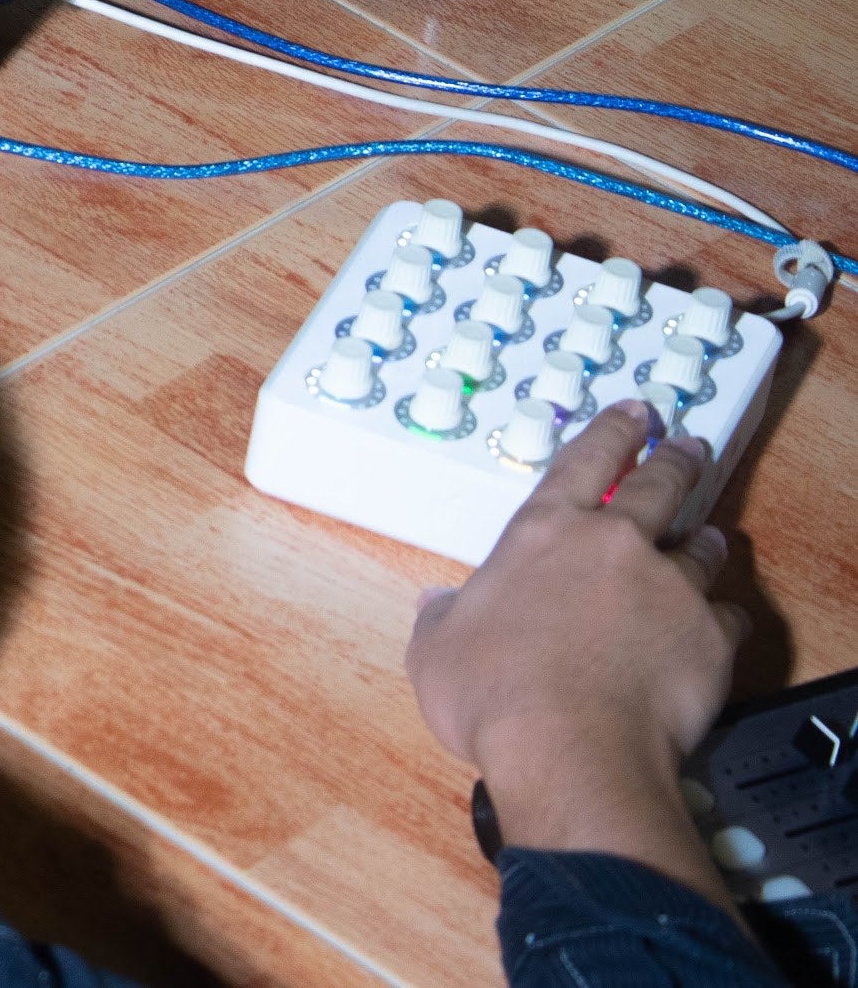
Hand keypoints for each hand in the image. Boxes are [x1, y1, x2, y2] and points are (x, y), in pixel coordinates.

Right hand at [406, 400, 745, 909]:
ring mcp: (670, 587)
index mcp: (543, 533)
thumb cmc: (492, 694)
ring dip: (703, 538)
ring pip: (701, 546)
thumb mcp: (435, 651)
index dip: (611, 431)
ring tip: (705, 537)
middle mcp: (614, 544)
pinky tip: (713, 627)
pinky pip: (726, 614)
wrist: (571, 748)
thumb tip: (434, 604)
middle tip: (688, 446)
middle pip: (659, 483)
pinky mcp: (709, 636)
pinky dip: (719, 617)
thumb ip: (440, 619)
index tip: (634, 413)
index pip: (584, 459)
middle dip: (676, 460)